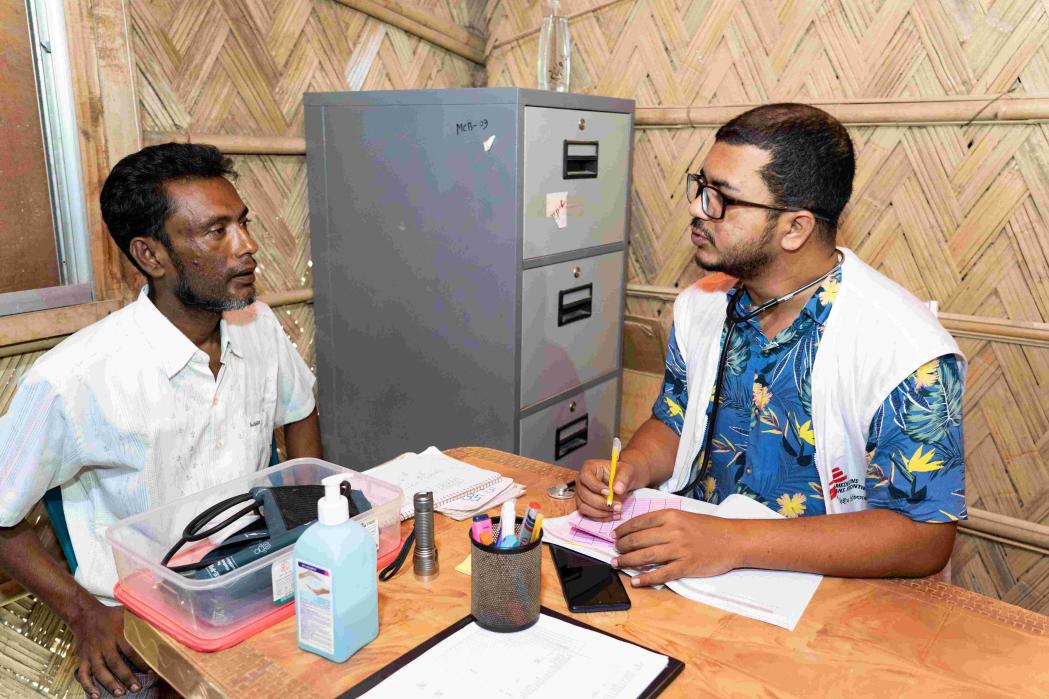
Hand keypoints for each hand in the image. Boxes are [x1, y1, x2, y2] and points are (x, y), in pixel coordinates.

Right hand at [67, 595, 145, 697]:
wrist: (84, 614)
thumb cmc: (109, 615)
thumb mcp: (125, 612)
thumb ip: (140, 617)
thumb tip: (161, 619)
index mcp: (117, 633)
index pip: (130, 650)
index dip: (141, 661)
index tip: (152, 671)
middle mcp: (104, 645)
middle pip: (115, 663)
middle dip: (126, 677)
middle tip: (137, 688)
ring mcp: (92, 653)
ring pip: (100, 671)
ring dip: (109, 683)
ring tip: (120, 693)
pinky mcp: (82, 659)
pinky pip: (83, 675)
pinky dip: (88, 686)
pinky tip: (95, 696)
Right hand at [576, 457, 648, 520]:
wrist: (624, 481)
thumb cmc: (623, 473)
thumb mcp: (627, 471)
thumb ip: (623, 478)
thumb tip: (617, 490)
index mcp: (588, 468)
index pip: (586, 477)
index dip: (595, 486)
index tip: (609, 493)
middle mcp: (581, 481)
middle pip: (584, 495)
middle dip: (601, 503)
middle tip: (618, 506)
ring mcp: (581, 494)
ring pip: (584, 507)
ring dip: (600, 512)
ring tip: (617, 512)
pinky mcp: (584, 505)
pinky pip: (589, 514)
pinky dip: (601, 517)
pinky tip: (614, 516)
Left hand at [610, 510, 742, 585]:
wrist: (733, 540)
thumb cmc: (708, 528)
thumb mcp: (684, 516)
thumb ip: (663, 522)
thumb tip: (638, 531)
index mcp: (670, 515)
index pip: (639, 522)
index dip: (623, 530)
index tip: (614, 536)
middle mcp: (673, 531)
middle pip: (638, 540)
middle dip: (622, 547)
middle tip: (614, 551)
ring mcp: (679, 549)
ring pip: (645, 556)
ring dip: (627, 561)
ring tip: (617, 564)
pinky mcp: (686, 566)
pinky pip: (661, 574)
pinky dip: (646, 578)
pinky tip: (635, 581)